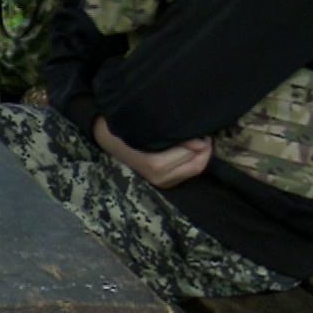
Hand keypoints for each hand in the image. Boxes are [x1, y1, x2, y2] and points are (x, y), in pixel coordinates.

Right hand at [93, 117, 211, 188]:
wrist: (107, 139)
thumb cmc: (127, 129)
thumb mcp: (150, 129)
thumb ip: (175, 137)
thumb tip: (201, 142)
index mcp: (156, 164)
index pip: (193, 155)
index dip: (203, 142)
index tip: (203, 129)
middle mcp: (160, 177)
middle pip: (196, 166)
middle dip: (205, 150)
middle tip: (204, 135)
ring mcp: (160, 182)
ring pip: (193, 171)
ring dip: (199, 156)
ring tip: (198, 141)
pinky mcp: (162, 183)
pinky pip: (185, 174)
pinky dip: (191, 162)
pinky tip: (189, 150)